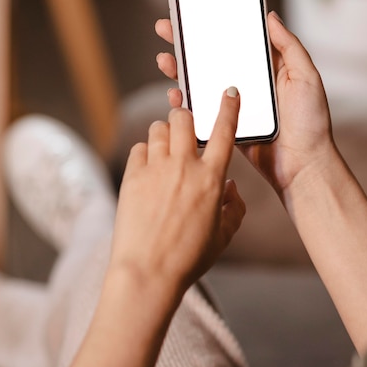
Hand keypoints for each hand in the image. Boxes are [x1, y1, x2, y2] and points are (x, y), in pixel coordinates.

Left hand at [110, 89, 244, 296]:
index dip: (228, 107)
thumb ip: (234, 207)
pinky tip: (148, 169)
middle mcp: (184, 167)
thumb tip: (230, 186)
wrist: (148, 274)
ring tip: (165, 150)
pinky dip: (145, 153)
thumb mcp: (223, 235)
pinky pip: (139, 148)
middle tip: (184, 128)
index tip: (228, 92)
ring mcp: (156, 169)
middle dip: (185, 116)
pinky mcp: (132, 177)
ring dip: (164, 133)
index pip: (224, 131)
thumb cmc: (188, 258)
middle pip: (183, 118)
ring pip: (159, 128)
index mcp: (211, 179)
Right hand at [155, 12, 333, 199]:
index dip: (215, 26)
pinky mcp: (225, 124)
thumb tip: (270, 17)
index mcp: (266, 69)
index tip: (194, 12)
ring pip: (201, 83)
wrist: (303, 165)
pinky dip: (184, 102)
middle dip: (187, 43)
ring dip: (180, 70)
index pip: (235, 41)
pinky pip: (201, 110)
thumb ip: (289, 46)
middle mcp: (248, 84)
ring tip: (165, 59)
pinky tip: (174, 94)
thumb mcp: (306, 77)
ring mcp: (234, 104)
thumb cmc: (311, 123)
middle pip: (212, 58)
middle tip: (166, 28)